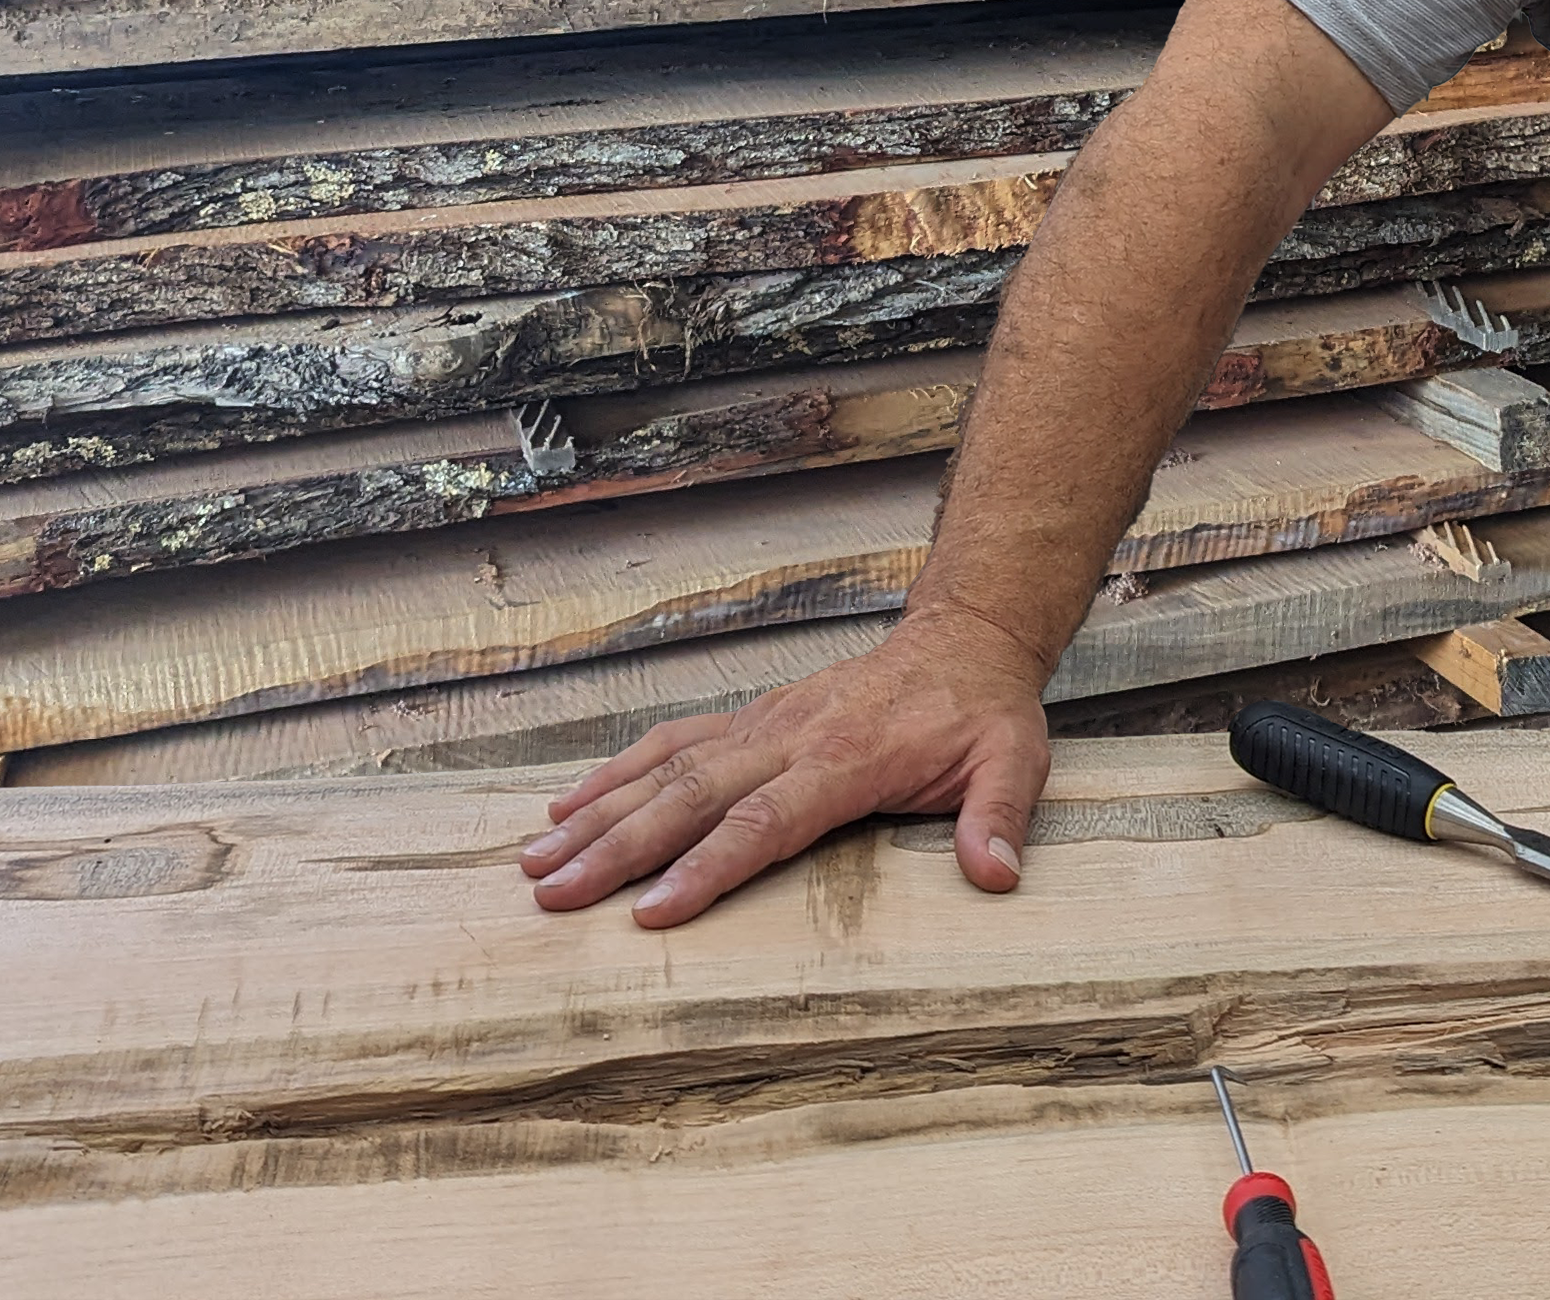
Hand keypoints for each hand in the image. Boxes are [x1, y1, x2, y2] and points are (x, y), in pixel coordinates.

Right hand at [518, 604, 1052, 926]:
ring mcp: (764, 724)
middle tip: (550, 895)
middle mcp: (790, 737)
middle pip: (691, 796)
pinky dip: (617, 772)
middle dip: (618, 849)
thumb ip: (999, 816)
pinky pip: (674, 742)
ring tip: (535, 859)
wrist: (965, 636)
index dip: (708, 869)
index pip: (764, 823)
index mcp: (846, 759)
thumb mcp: (1014, 759)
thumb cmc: (984, 710)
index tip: (650, 913)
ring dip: (600, 813)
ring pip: (667, 768)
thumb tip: (997, 874)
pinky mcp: (752, 718)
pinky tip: (568, 806)